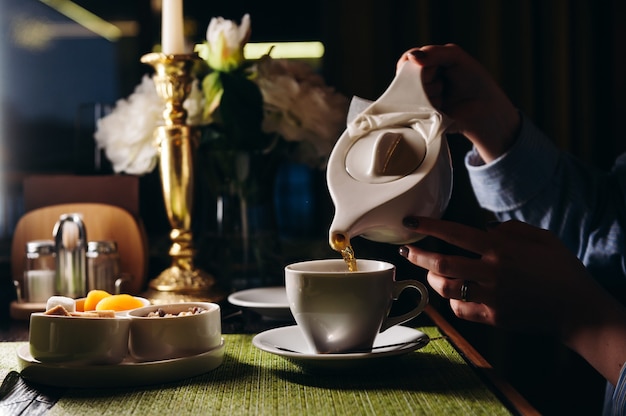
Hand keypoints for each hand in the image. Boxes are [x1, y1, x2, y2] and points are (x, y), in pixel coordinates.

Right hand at [397, 44, 520, 161]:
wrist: (485, 110)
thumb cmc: (475, 81)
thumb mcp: (455, 57)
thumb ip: (434, 52)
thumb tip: (411, 57)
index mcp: (428, 65)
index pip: (408, 60)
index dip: (414, 63)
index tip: (426, 66)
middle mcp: (422, 81)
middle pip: (406, 77)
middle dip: (425, 78)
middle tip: (442, 83)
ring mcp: (421, 99)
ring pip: (409, 93)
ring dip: (429, 93)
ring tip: (444, 97)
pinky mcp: (422, 116)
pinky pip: (413, 110)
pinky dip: (428, 106)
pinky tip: (441, 107)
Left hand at [399, 217, 607, 339]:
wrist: (579, 310)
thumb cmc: (561, 270)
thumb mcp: (543, 238)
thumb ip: (511, 229)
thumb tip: (485, 228)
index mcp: (502, 249)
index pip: (456, 233)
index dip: (429, 226)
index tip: (411, 222)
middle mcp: (492, 272)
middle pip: (442, 262)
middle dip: (418, 255)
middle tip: (407, 250)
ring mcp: (491, 297)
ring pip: (446, 288)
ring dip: (432, 279)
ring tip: (429, 272)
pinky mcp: (493, 318)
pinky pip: (461, 310)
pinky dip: (452, 301)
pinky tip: (452, 294)